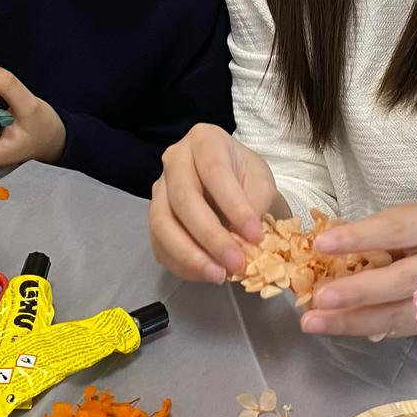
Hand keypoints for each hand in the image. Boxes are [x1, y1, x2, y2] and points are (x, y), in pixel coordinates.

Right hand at [149, 124, 284, 283]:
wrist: (232, 182)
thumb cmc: (245, 177)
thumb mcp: (261, 181)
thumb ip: (256, 203)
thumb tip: (245, 238)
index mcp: (204, 140)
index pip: (214, 172)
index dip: (234, 206)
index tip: (255, 236)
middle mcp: (174, 160)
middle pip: (183, 199)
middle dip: (211, 236)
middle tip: (237, 262)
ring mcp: (159, 189)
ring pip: (162, 223)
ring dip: (190, 255)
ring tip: (219, 275)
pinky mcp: (155, 218)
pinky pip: (159, 244)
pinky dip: (182, 265)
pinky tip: (206, 274)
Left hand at [299, 204, 416, 339]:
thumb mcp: (410, 218)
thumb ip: (374, 232)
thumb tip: (320, 245)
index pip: (396, 230)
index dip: (359, 237)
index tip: (322, 244)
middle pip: (402, 280)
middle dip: (358, 291)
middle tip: (319, 297)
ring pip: (399, 314)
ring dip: (352, 321)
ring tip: (313, 322)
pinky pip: (399, 330)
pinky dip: (365, 329)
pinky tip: (336, 329)